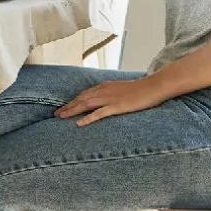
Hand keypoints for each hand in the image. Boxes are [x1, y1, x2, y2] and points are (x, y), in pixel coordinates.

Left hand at [55, 77, 169, 125]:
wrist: (154, 87)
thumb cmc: (141, 89)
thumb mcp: (123, 89)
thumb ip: (112, 93)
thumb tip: (105, 100)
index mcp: (105, 86)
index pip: (84, 94)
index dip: (73, 101)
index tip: (63, 107)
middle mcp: (104, 91)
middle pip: (81, 99)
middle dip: (68, 106)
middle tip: (56, 114)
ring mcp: (110, 99)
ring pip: (86, 104)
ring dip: (72, 110)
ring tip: (61, 117)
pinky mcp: (117, 106)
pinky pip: (99, 113)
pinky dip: (88, 118)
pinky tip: (79, 124)